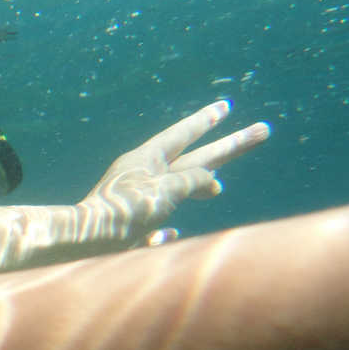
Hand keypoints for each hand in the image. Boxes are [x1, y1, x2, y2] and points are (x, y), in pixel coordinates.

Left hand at [81, 101, 270, 246]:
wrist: (86, 243)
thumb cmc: (125, 210)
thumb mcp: (167, 188)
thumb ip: (194, 180)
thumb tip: (211, 181)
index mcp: (146, 160)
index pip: (183, 134)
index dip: (206, 121)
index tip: (224, 106)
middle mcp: (141, 177)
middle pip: (193, 158)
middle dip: (228, 146)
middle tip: (261, 131)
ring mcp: (135, 203)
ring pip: (175, 192)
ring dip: (197, 188)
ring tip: (218, 188)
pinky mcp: (128, 231)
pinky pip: (152, 229)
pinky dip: (163, 233)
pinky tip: (168, 236)